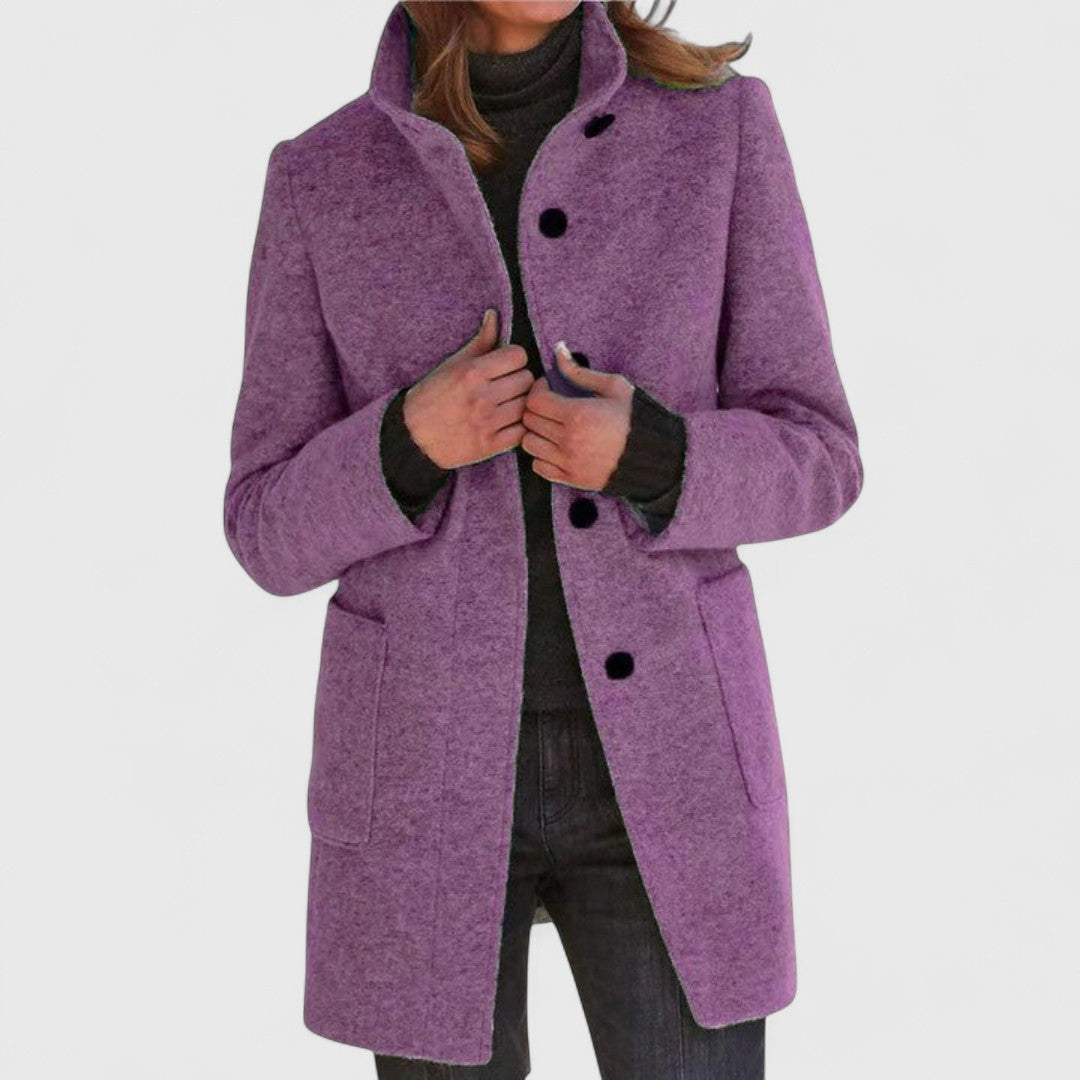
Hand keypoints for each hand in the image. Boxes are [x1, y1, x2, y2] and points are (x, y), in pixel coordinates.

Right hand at [402, 309, 535, 468]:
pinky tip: (507, 423)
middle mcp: (482, 397)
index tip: (505, 366)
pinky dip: (519, 427)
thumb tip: (494, 315)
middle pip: (527, 379)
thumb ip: (479, 342)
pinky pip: (522, 432)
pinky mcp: (490, 445)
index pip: (518, 356)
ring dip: (521, 404)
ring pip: (527, 406)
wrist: (412, 437)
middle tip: (507, 386)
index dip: (514, 359)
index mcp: (472, 373)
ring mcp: (487, 423)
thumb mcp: (452, 365)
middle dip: (519, 381)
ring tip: (507, 405)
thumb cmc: (432, 396)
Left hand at [519, 341, 633, 489]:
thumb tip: (558, 349)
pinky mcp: (571, 479)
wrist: (652, 456)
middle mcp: (568, 440)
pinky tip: (556, 447)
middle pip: (529, 421)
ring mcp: (568, 462)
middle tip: (551, 406)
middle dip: (536, 409)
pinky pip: (539, 467)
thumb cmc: (635, 418)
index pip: (535, 401)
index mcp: (578, 414)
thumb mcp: (614, 387)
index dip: (538, 390)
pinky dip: (542, 456)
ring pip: (529, 444)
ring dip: (536, 433)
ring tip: (552, 427)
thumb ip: (579, 371)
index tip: (548, 388)